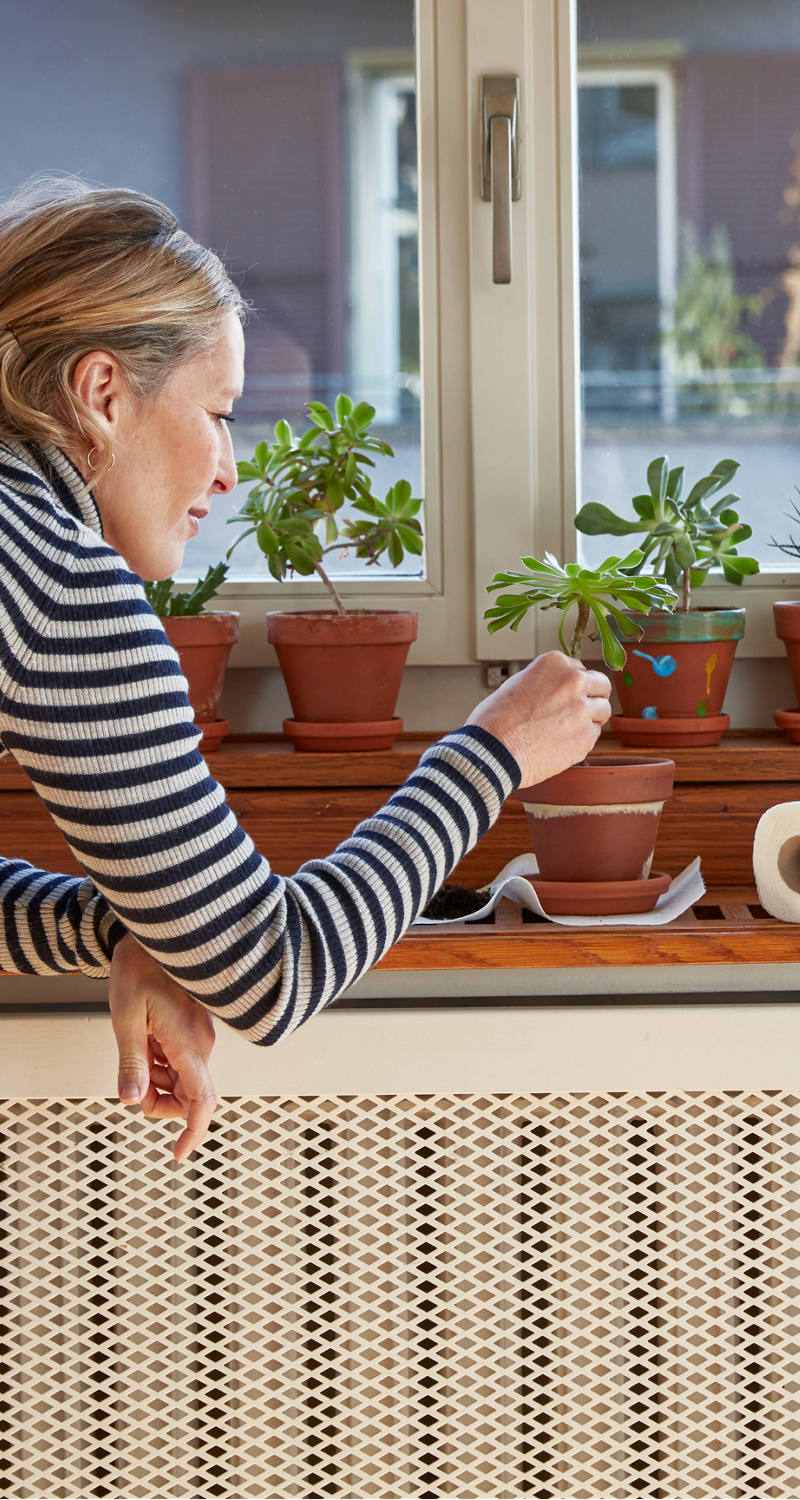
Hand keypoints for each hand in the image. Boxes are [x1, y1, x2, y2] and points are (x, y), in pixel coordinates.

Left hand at [109, 933, 217, 1161]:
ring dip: (157, 1078)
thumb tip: (132, 1100)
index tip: (177, 1154)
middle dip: (161, 1102)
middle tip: (131, 1087)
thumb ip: (132, 1062)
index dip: (193, 1133)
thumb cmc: (138, 969)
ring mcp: (200, 1034)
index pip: (202, 1102)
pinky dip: (160, 1062)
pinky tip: (144, 1038)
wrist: (153, 933)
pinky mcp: (194, 1027)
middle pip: (190, 1096)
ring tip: (135, 1047)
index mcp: (189, 1044)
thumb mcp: (126, 1018)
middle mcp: (202, 1043)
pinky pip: (181, 1059)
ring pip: (183, 1078)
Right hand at [467, 650, 611, 786]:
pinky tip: (561, 742)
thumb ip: (545, 682)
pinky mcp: (585, 739)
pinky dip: (582, 738)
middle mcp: (574, 682)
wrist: (492, 751)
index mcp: (556, 663)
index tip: (564, 696)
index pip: (580, 669)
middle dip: (592, 696)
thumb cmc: (495, 720)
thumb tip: (557, 690)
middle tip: (579, 709)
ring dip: (591, 718)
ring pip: (603, 711)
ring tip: (568, 728)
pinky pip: (594, 734)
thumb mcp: (518, 683)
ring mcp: (583, 711)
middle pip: (602, 685)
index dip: (572, 685)